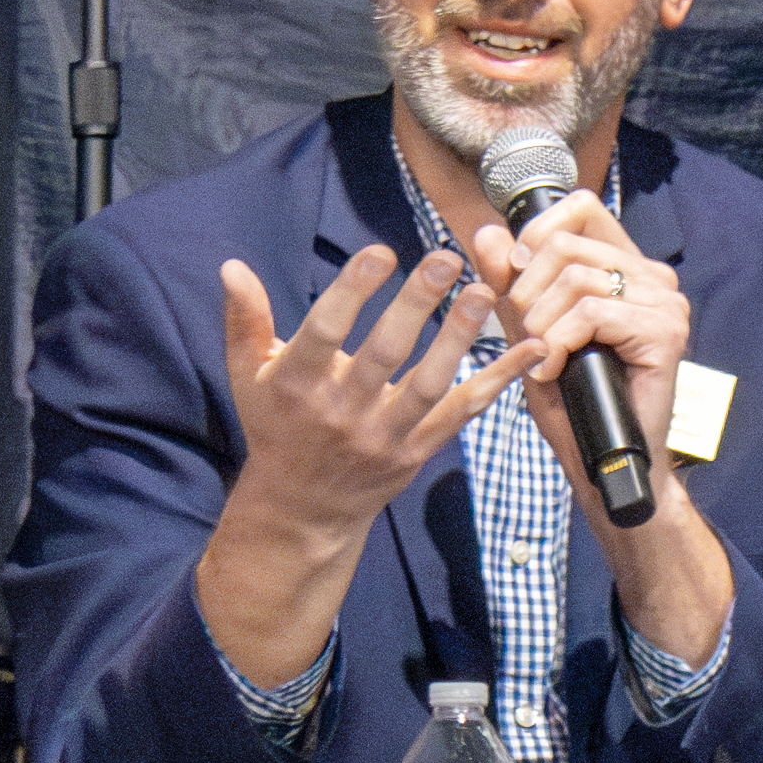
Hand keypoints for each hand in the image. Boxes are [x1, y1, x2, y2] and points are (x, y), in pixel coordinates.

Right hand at [195, 247, 544, 684]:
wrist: (301, 509)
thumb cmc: (275, 427)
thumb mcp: (246, 376)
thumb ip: (245, 320)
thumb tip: (233, 266)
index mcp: (297, 386)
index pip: (326, 332)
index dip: (352, 291)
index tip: (380, 253)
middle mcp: (341, 412)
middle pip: (384, 353)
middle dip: (416, 304)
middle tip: (444, 258)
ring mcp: (382, 435)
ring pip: (427, 383)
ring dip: (458, 337)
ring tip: (481, 291)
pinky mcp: (416, 451)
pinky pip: (462, 412)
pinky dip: (499, 381)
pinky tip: (530, 348)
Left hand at [463, 191, 687, 502]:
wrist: (600, 460)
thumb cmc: (570, 400)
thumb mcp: (528, 332)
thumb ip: (509, 282)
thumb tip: (487, 232)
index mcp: (623, 266)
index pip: (580, 208)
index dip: (536, 233)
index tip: (514, 274)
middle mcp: (651, 276)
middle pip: (566, 246)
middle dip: (526, 292)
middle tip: (526, 335)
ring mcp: (664, 303)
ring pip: (576, 280)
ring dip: (541, 325)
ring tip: (542, 359)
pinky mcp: (666, 332)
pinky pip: (592, 314)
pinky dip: (560, 343)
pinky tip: (557, 370)